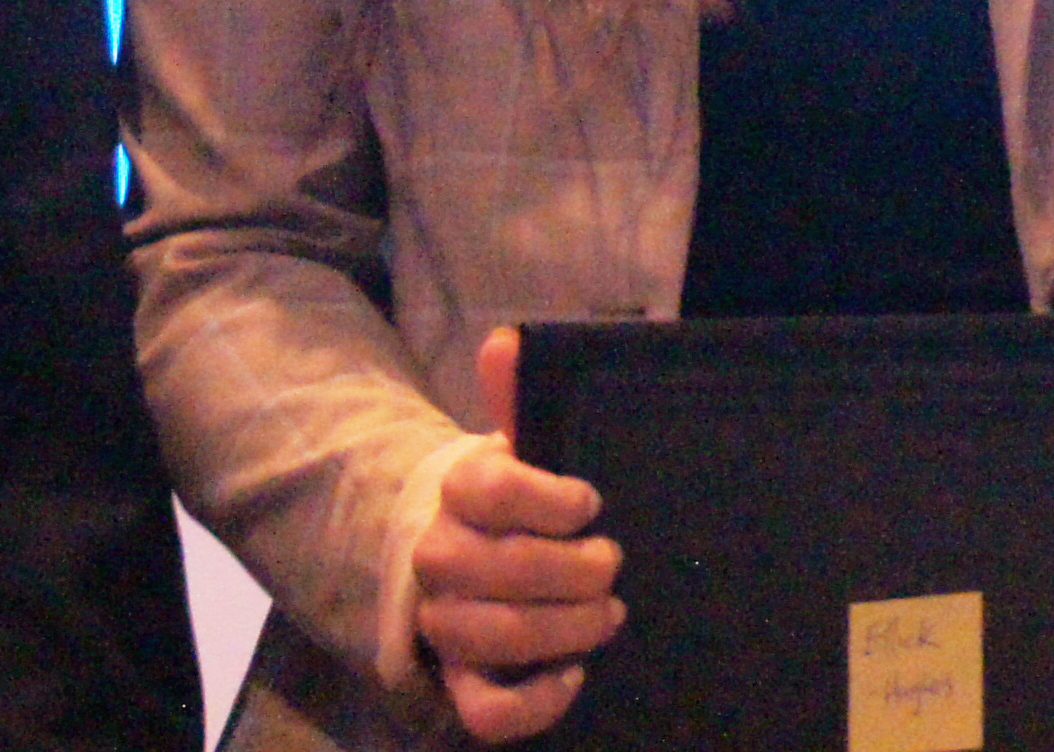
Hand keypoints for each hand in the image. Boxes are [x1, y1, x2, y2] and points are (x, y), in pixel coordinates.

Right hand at [413, 328, 628, 738]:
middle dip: (575, 570)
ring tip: (610, 614)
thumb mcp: (527, 440)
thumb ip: (522, 393)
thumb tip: (508, 341)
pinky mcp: (459, 678)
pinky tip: (576, 675)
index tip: (591, 500)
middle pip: (500, 570)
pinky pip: (484, 710)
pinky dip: (534, 702)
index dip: (551, 498)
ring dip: (566, 630)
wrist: (479, 547)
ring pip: (493, 636)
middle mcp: (439, 556)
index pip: (491, 488)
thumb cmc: (520, 493)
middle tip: (614, 562)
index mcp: (459, 488)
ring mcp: (444, 622)